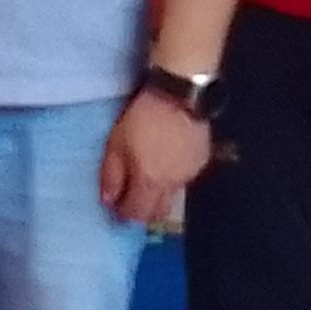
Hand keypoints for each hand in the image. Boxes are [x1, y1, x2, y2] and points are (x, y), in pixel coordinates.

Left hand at [99, 91, 212, 224]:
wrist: (180, 95)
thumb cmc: (143, 118)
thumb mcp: (116, 144)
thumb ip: (111, 175)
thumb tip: (108, 200)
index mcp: (149, 183)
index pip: (136, 214)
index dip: (123, 214)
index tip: (116, 206)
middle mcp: (172, 185)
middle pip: (159, 213)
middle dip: (144, 210)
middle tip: (132, 197)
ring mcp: (190, 173)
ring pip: (173, 196)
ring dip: (159, 193)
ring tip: (151, 173)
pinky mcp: (202, 160)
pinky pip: (185, 178)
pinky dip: (174, 176)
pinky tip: (169, 158)